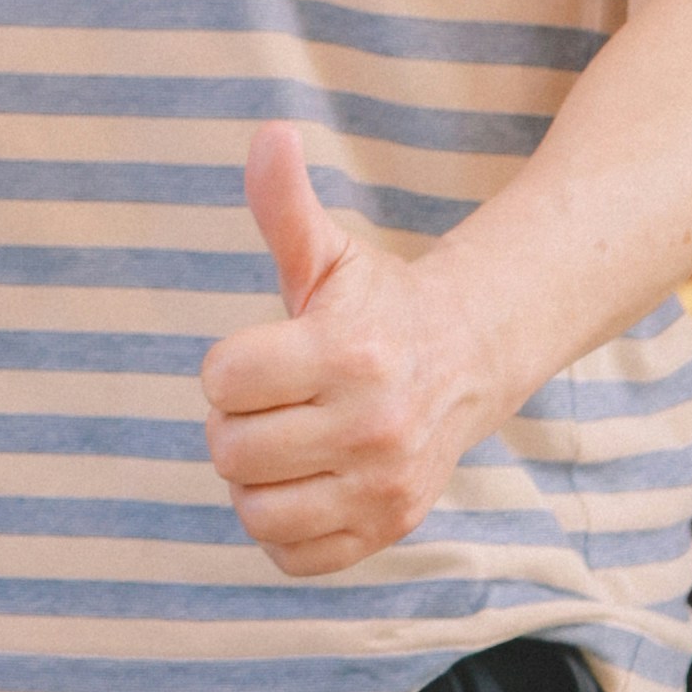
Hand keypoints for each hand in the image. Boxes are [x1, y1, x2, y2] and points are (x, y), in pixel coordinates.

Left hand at [200, 124, 495, 579]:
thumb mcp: (330, 253)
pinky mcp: (388, 527)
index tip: (264, 355)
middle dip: (236, 422)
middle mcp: (374, 425)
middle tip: (276, 401)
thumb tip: (269, 135)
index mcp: (349, 353)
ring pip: (254, 510)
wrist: (468, 357)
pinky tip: (307, 484)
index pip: (222, 379)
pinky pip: (292, 556)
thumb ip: (286, 203)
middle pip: (230, 449)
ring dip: (254, 479)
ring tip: (286, 443)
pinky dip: (284, 528)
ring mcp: (385, 485)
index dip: (229, 366)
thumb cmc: (376, 303)